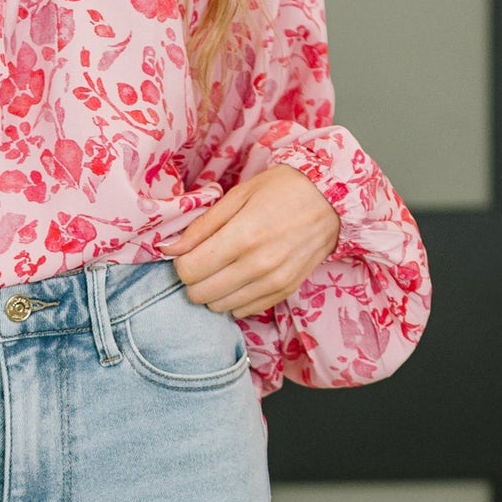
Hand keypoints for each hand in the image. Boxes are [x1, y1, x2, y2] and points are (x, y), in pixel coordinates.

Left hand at [163, 165, 340, 315]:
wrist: (332, 199)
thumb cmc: (283, 189)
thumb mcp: (238, 195)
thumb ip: (202, 226)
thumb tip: (169, 249)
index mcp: (242, 236)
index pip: (189, 271)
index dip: (181, 262)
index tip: (189, 252)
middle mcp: (258, 265)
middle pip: (200, 294)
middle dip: (194, 279)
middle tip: (203, 261)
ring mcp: (273, 282)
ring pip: (219, 307)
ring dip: (213, 291)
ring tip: (224, 268)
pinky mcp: (285, 291)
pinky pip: (244, 311)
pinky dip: (235, 299)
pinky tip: (241, 277)